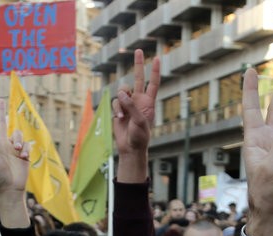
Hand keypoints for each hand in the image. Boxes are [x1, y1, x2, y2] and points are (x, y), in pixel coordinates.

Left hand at [0, 100, 30, 228]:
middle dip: (1, 111)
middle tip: (0, 100)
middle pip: (2, 123)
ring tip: (18, 150)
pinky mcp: (24, 153)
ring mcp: (13, 148)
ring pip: (18, 134)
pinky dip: (26, 149)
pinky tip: (24, 157)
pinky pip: (27, 144)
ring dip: (18, 140)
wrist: (10, 188)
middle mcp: (2, 144)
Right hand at [112, 49, 159, 182]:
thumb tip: (121, 93)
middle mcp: (139, 100)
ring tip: (124, 115)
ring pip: (122, 92)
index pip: (153, 83)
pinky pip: (115, 102)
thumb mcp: (139, 120)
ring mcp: (128, 104)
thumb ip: (131, 105)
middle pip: (139, 78)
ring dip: (121, 102)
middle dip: (138, 64)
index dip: (155, 71)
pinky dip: (117, 109)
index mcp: (149, 102)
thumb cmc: (140, 136)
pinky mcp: (119, 110)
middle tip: (138, 50)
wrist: (130, 147)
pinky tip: (120, 118)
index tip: (157, 58)